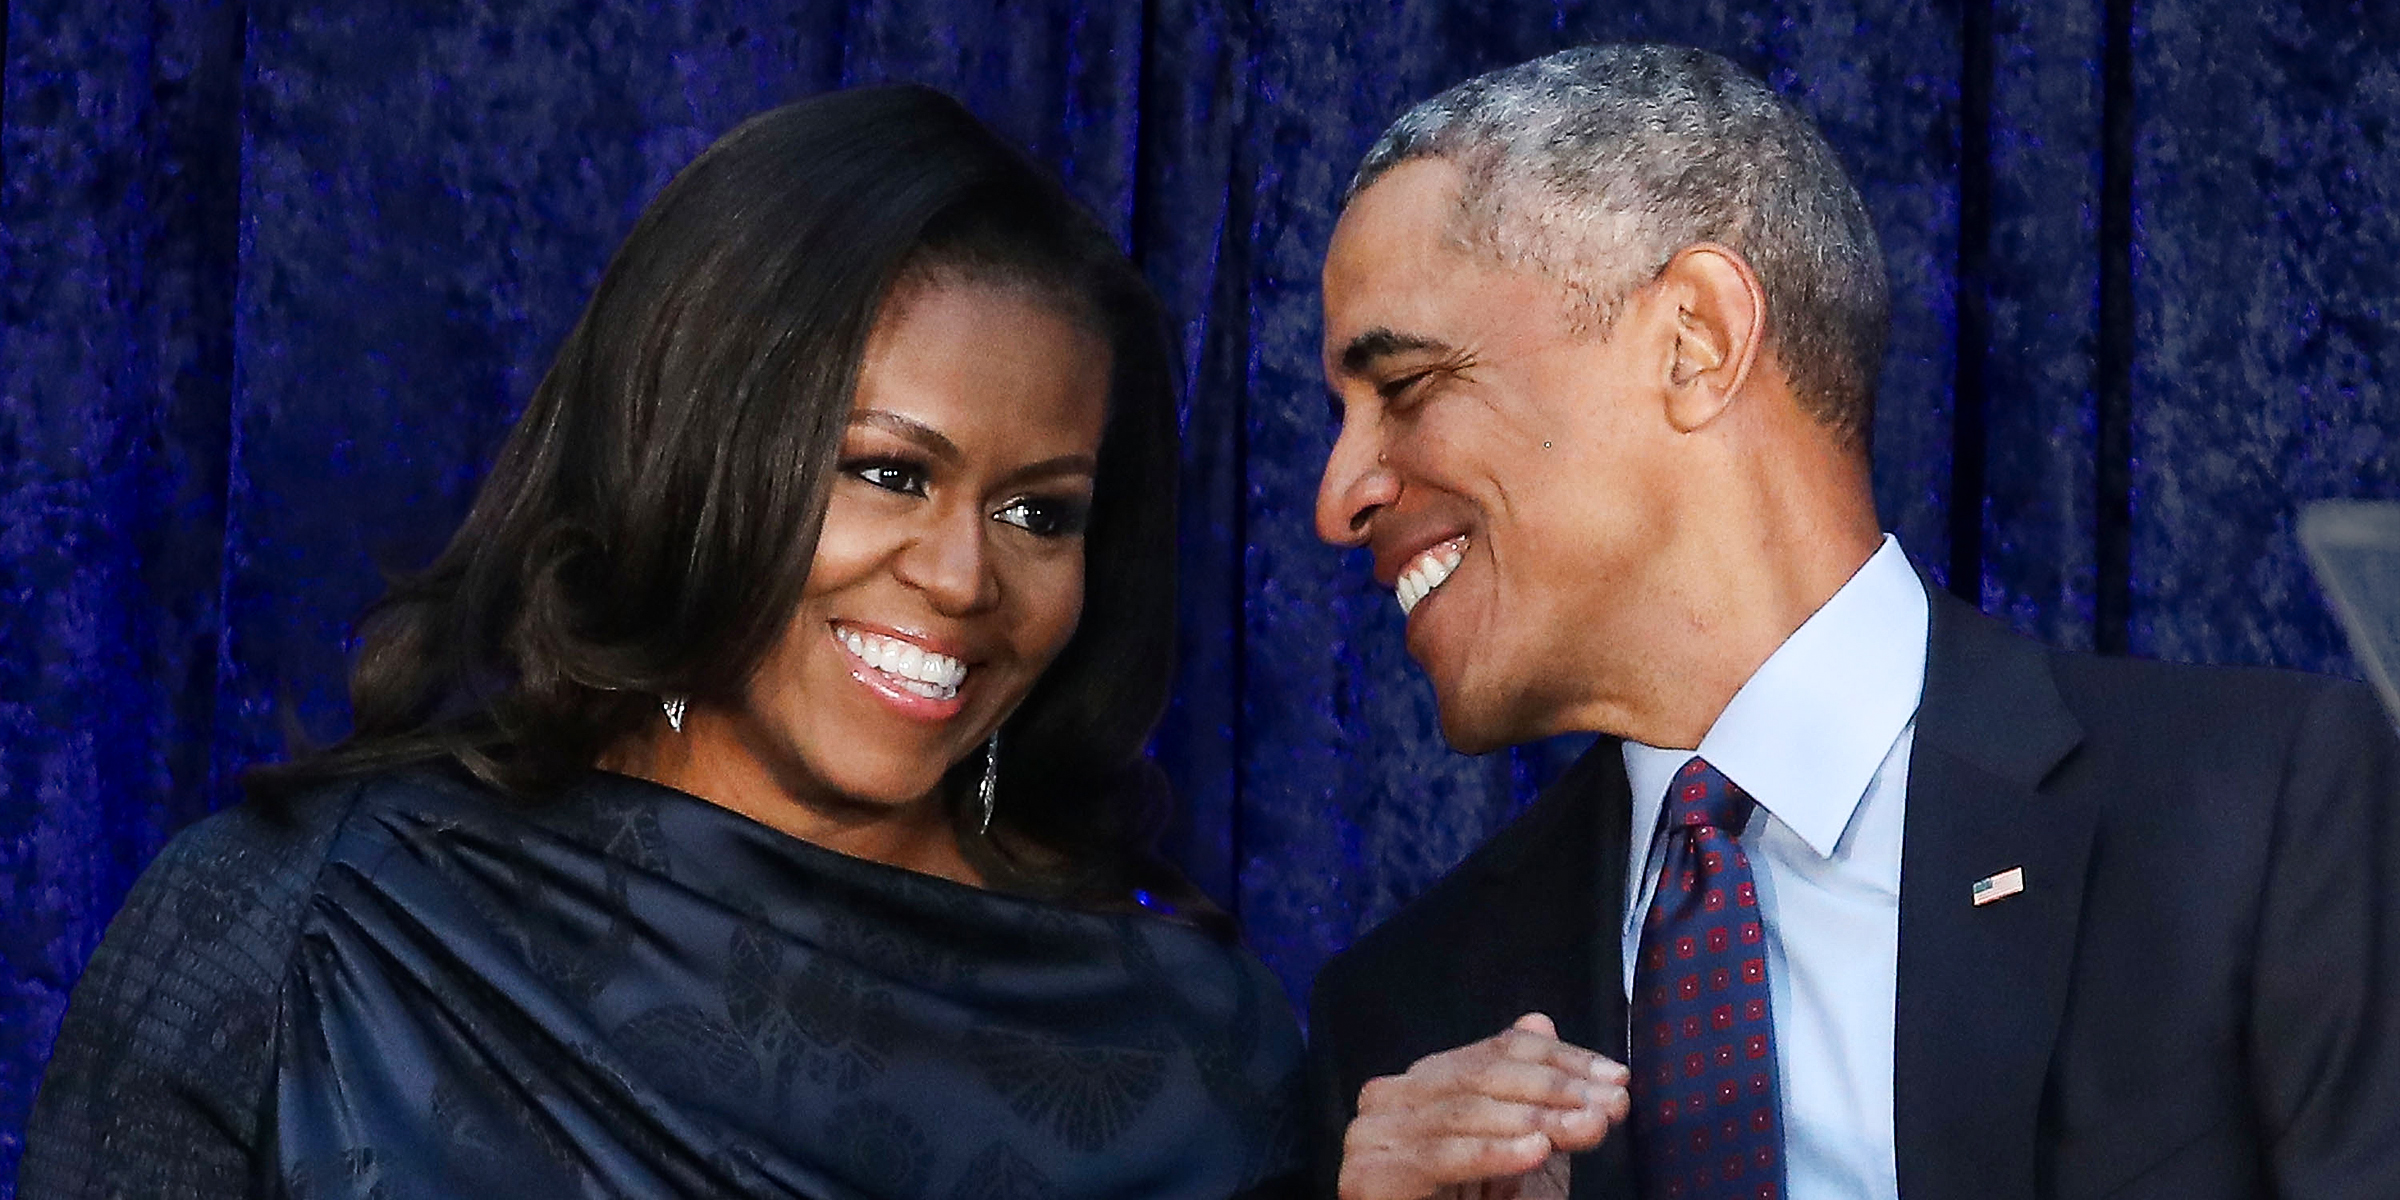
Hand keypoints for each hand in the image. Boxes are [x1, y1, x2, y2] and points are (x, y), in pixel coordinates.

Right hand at [1337, 1012, 1631, 1199]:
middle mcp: (1390, 1096)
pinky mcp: (1371, 1175)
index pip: (1497, 1051)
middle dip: (1556, 1088)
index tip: (1617, 1077)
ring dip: (1537, 1119)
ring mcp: (1373, 1134)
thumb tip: (1541, 1022)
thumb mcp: (1519, 1151)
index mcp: (1423, 1082)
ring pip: (1466, 1112)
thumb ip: (1528, 1093)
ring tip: (1588, 1126)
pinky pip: (1442, 1157)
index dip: (1562, 1059)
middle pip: (1482, 1075)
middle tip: (1610, 1104)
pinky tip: (1536, 1151)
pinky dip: (1494, 1152)